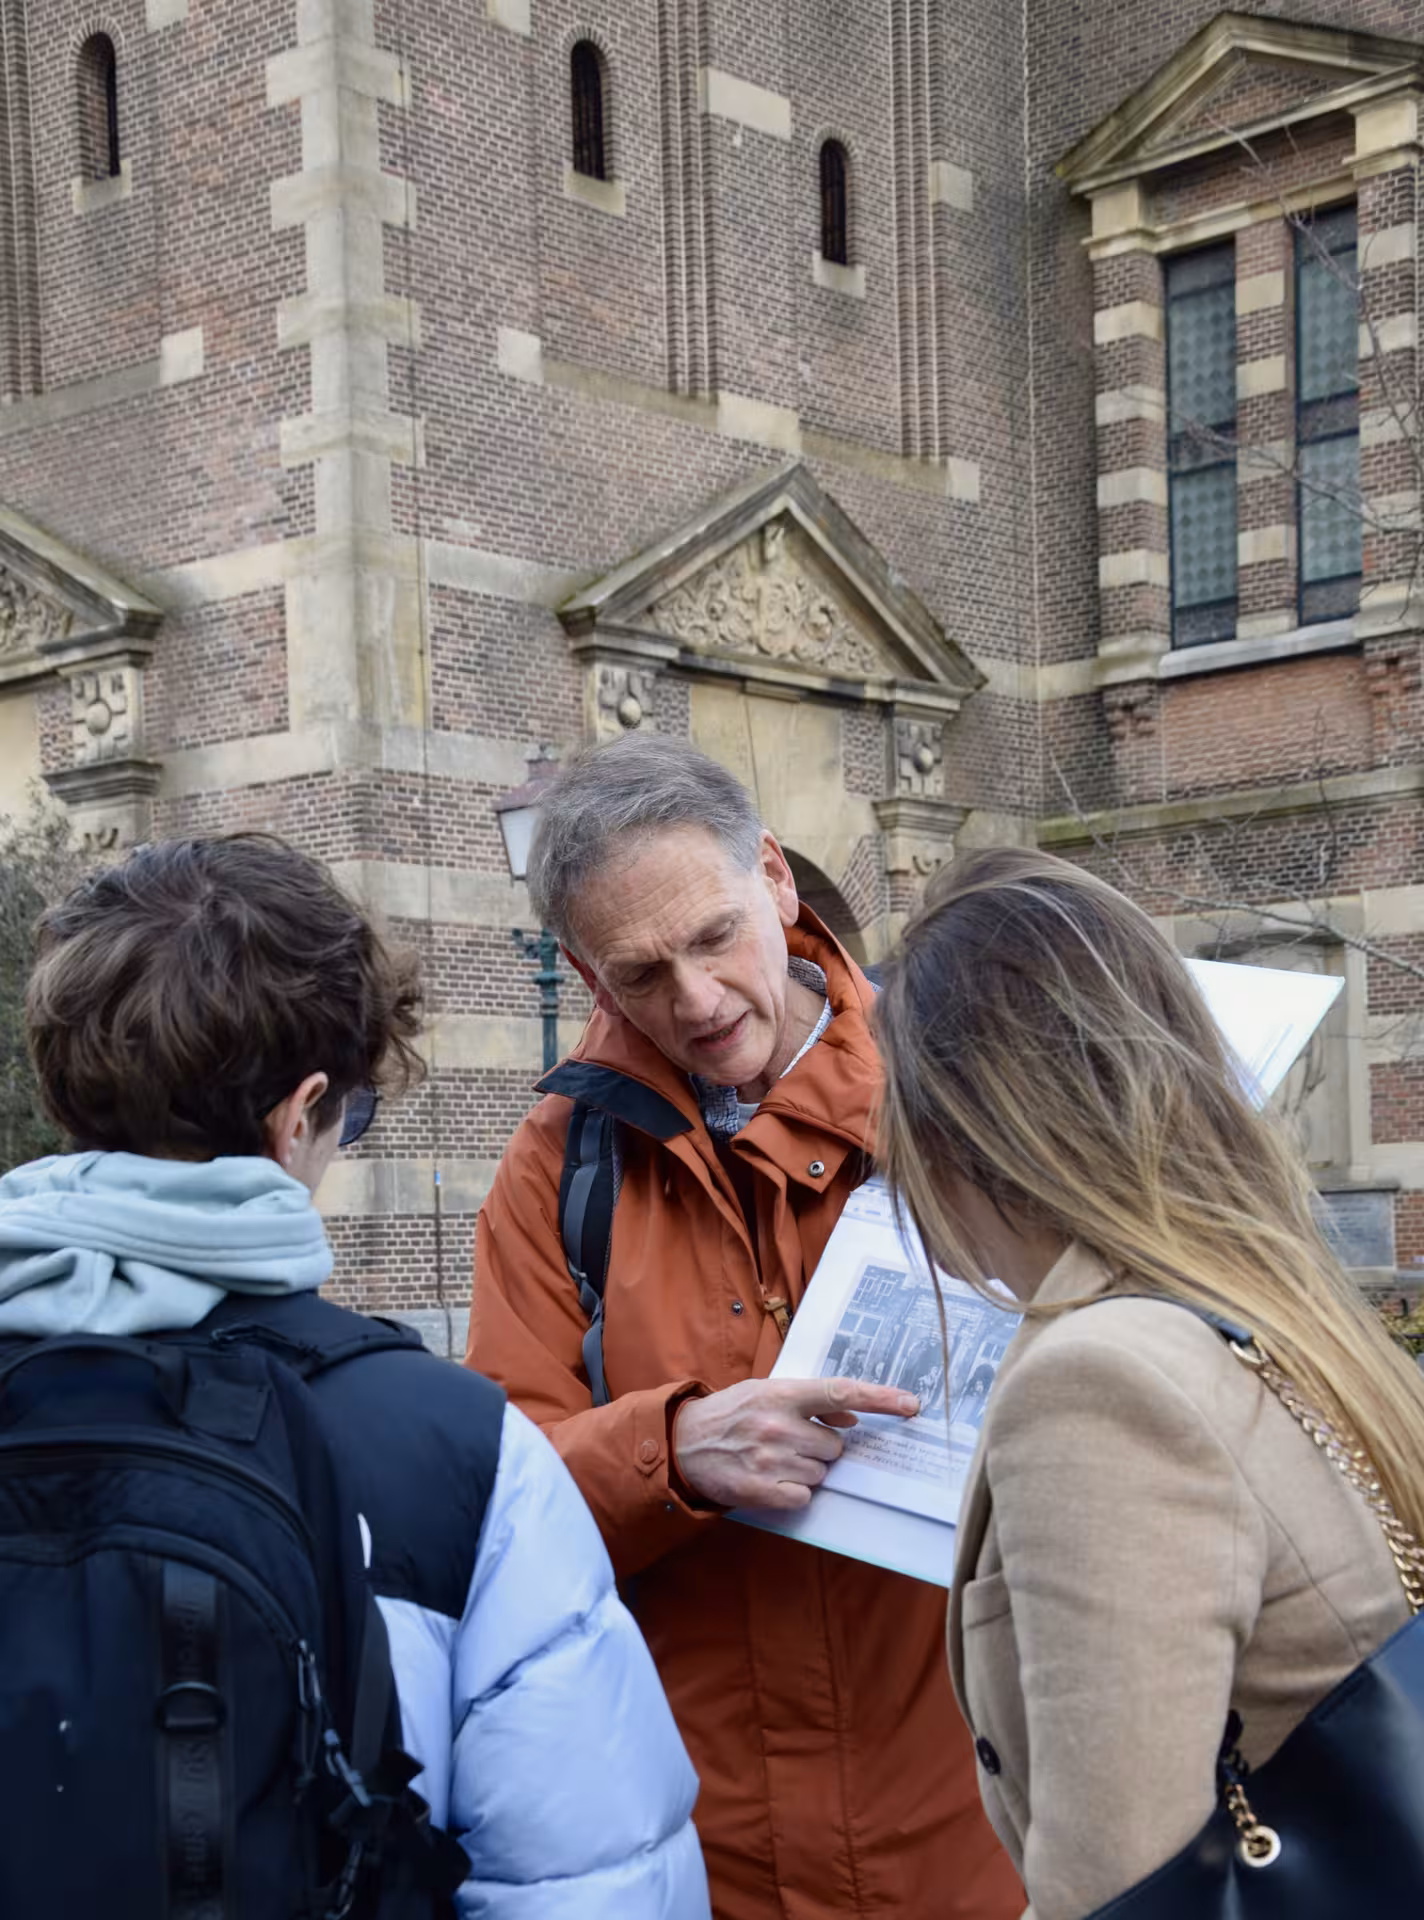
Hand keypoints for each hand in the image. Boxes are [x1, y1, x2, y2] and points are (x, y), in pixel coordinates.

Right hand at [673, 1376, 919, 1510]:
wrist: (682, 1444)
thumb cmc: (730, 1414)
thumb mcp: (765, 1392)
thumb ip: (809, 1401)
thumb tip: (852, 1418)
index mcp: (782, 1394)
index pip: (841, 1392)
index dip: (881, 1398)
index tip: (911, 1404)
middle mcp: (778, 1425)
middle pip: (835, 1447)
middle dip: (820, 1448)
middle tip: (789, 1443)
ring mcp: (770, 1460)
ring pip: (820, 1474)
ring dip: (804, 1470)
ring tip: (772, 1459)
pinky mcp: (761, 1491)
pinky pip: (803, 1497)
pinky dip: (793, 1493)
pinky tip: (770, 1480)